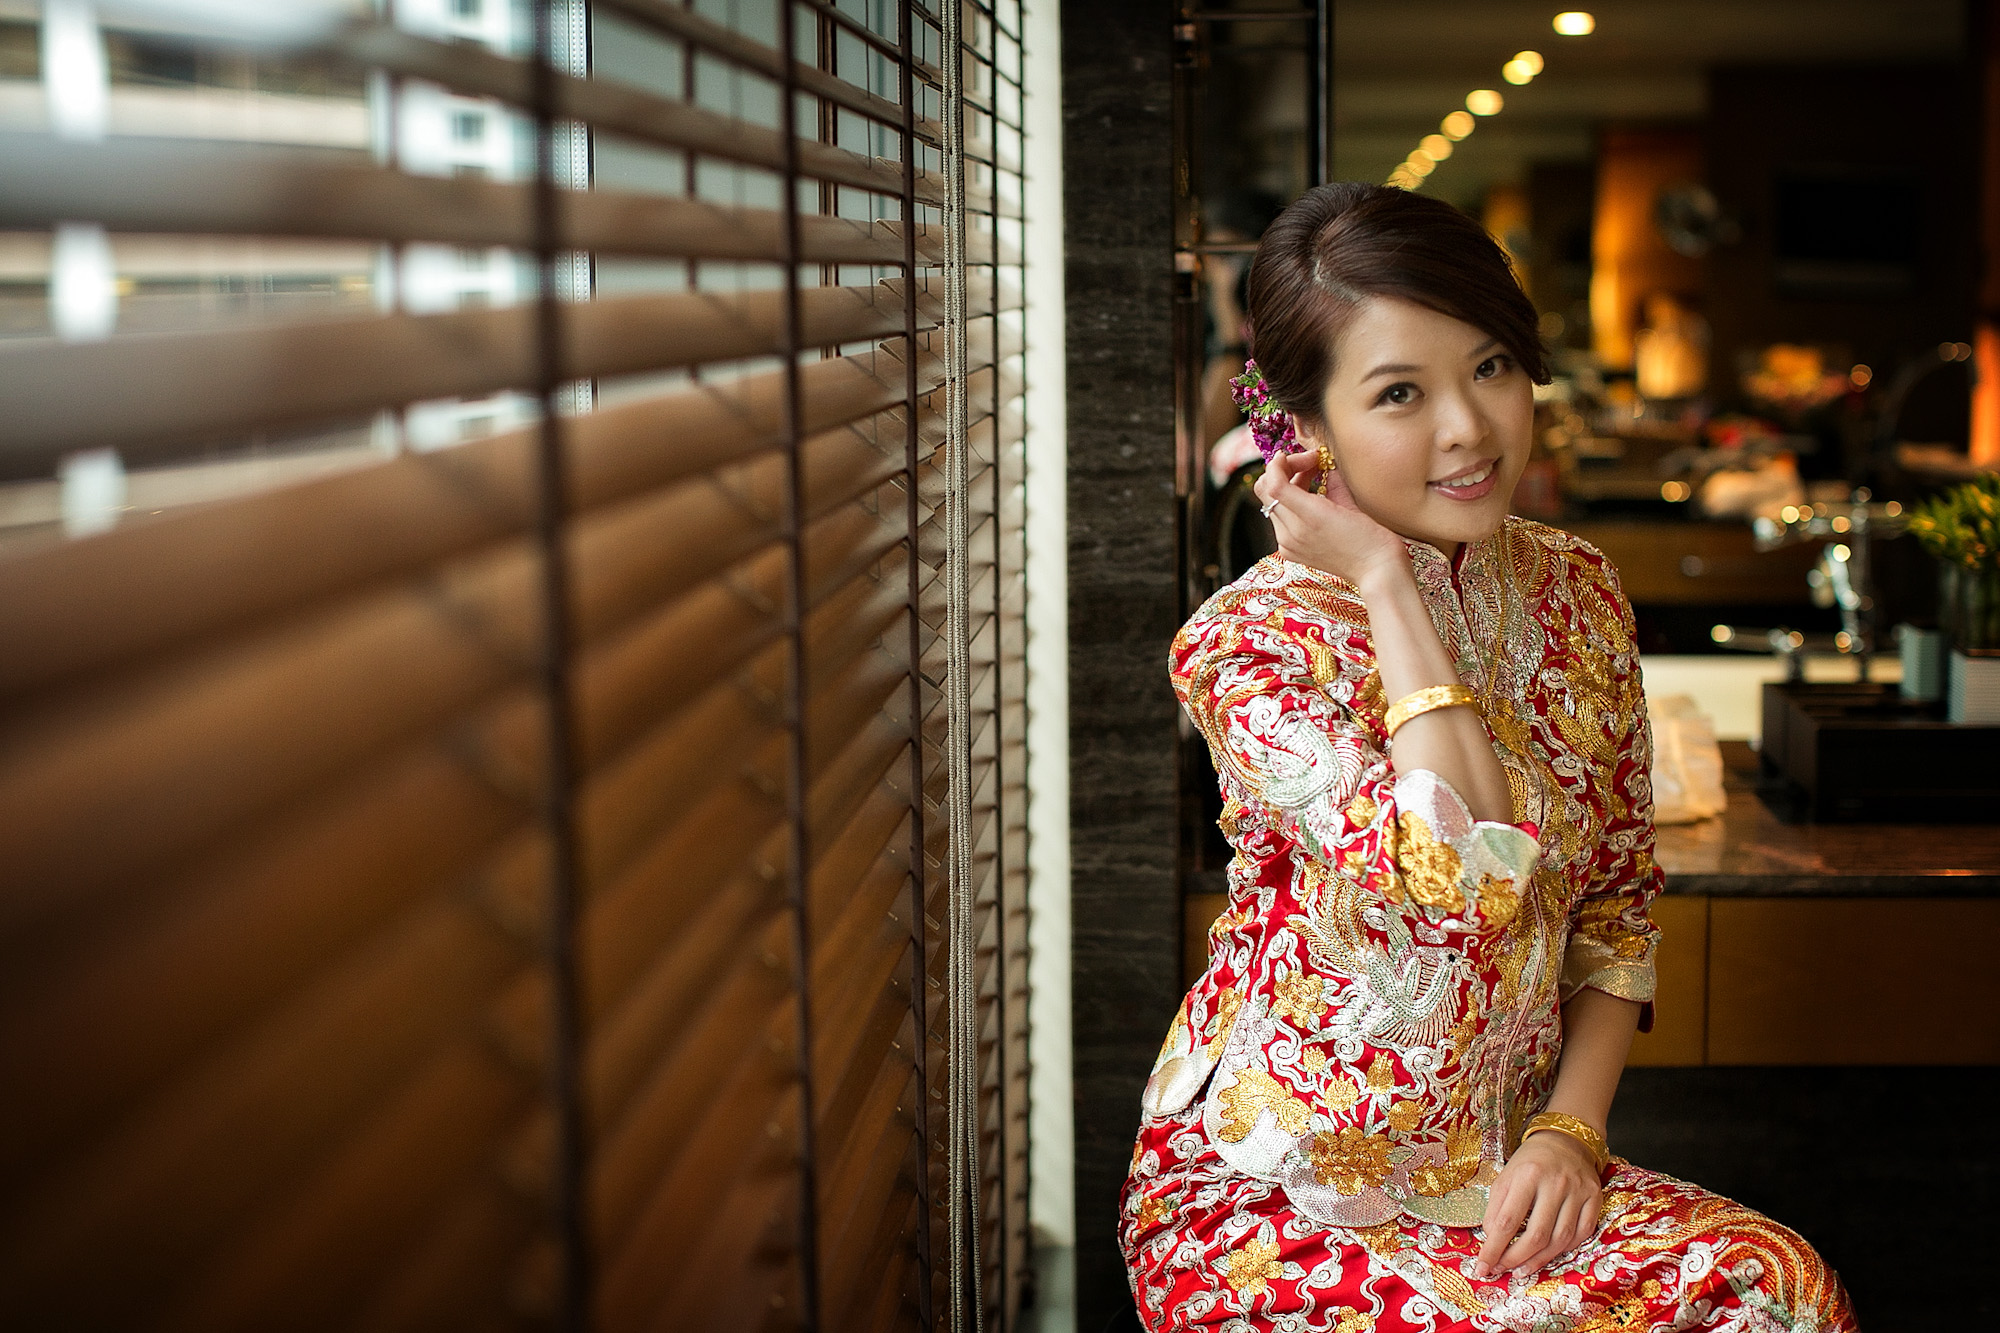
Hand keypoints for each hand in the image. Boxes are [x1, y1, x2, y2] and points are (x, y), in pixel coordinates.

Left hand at [1253, 448, 1409, 589]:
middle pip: (1267, 490)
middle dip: (1284, 470)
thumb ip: (1332, 480)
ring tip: (1313, 476)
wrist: (1377, 572)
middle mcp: (1291, 533)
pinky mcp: (1290, 551)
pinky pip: (1279, 519)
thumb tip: (1323, 463)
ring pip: (1271, 504)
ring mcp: (1288, 544)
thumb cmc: (1372, 538)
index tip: (1296, 454)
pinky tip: (1311, 498)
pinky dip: (1289, 504)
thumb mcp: (1351, 503)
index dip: (1280, 463)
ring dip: (1286, 486)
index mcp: (1308, 518)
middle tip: (1310, 463)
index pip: (1274, 483)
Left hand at [1473, 1130, 1602, 1279]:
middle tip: (1502, 1271)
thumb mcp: (1506, 1177)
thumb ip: (1496, 1208)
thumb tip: (1492, 1241)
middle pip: (1536, 1235)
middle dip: (1516, 1259)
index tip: (1483, 1266)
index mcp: (1527, 1175)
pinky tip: (1549, 1254)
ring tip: (1522, 1270)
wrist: (1565, 1141)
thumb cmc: (1530, 1162)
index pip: (1508, 1220)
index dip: (1494, 1248)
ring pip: (1560, 1239)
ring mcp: (1578, 1191)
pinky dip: (1565, 1249)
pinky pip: (1582, 1234)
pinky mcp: (1595, 1198)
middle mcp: (1555, 1183)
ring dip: (1539, 1260)